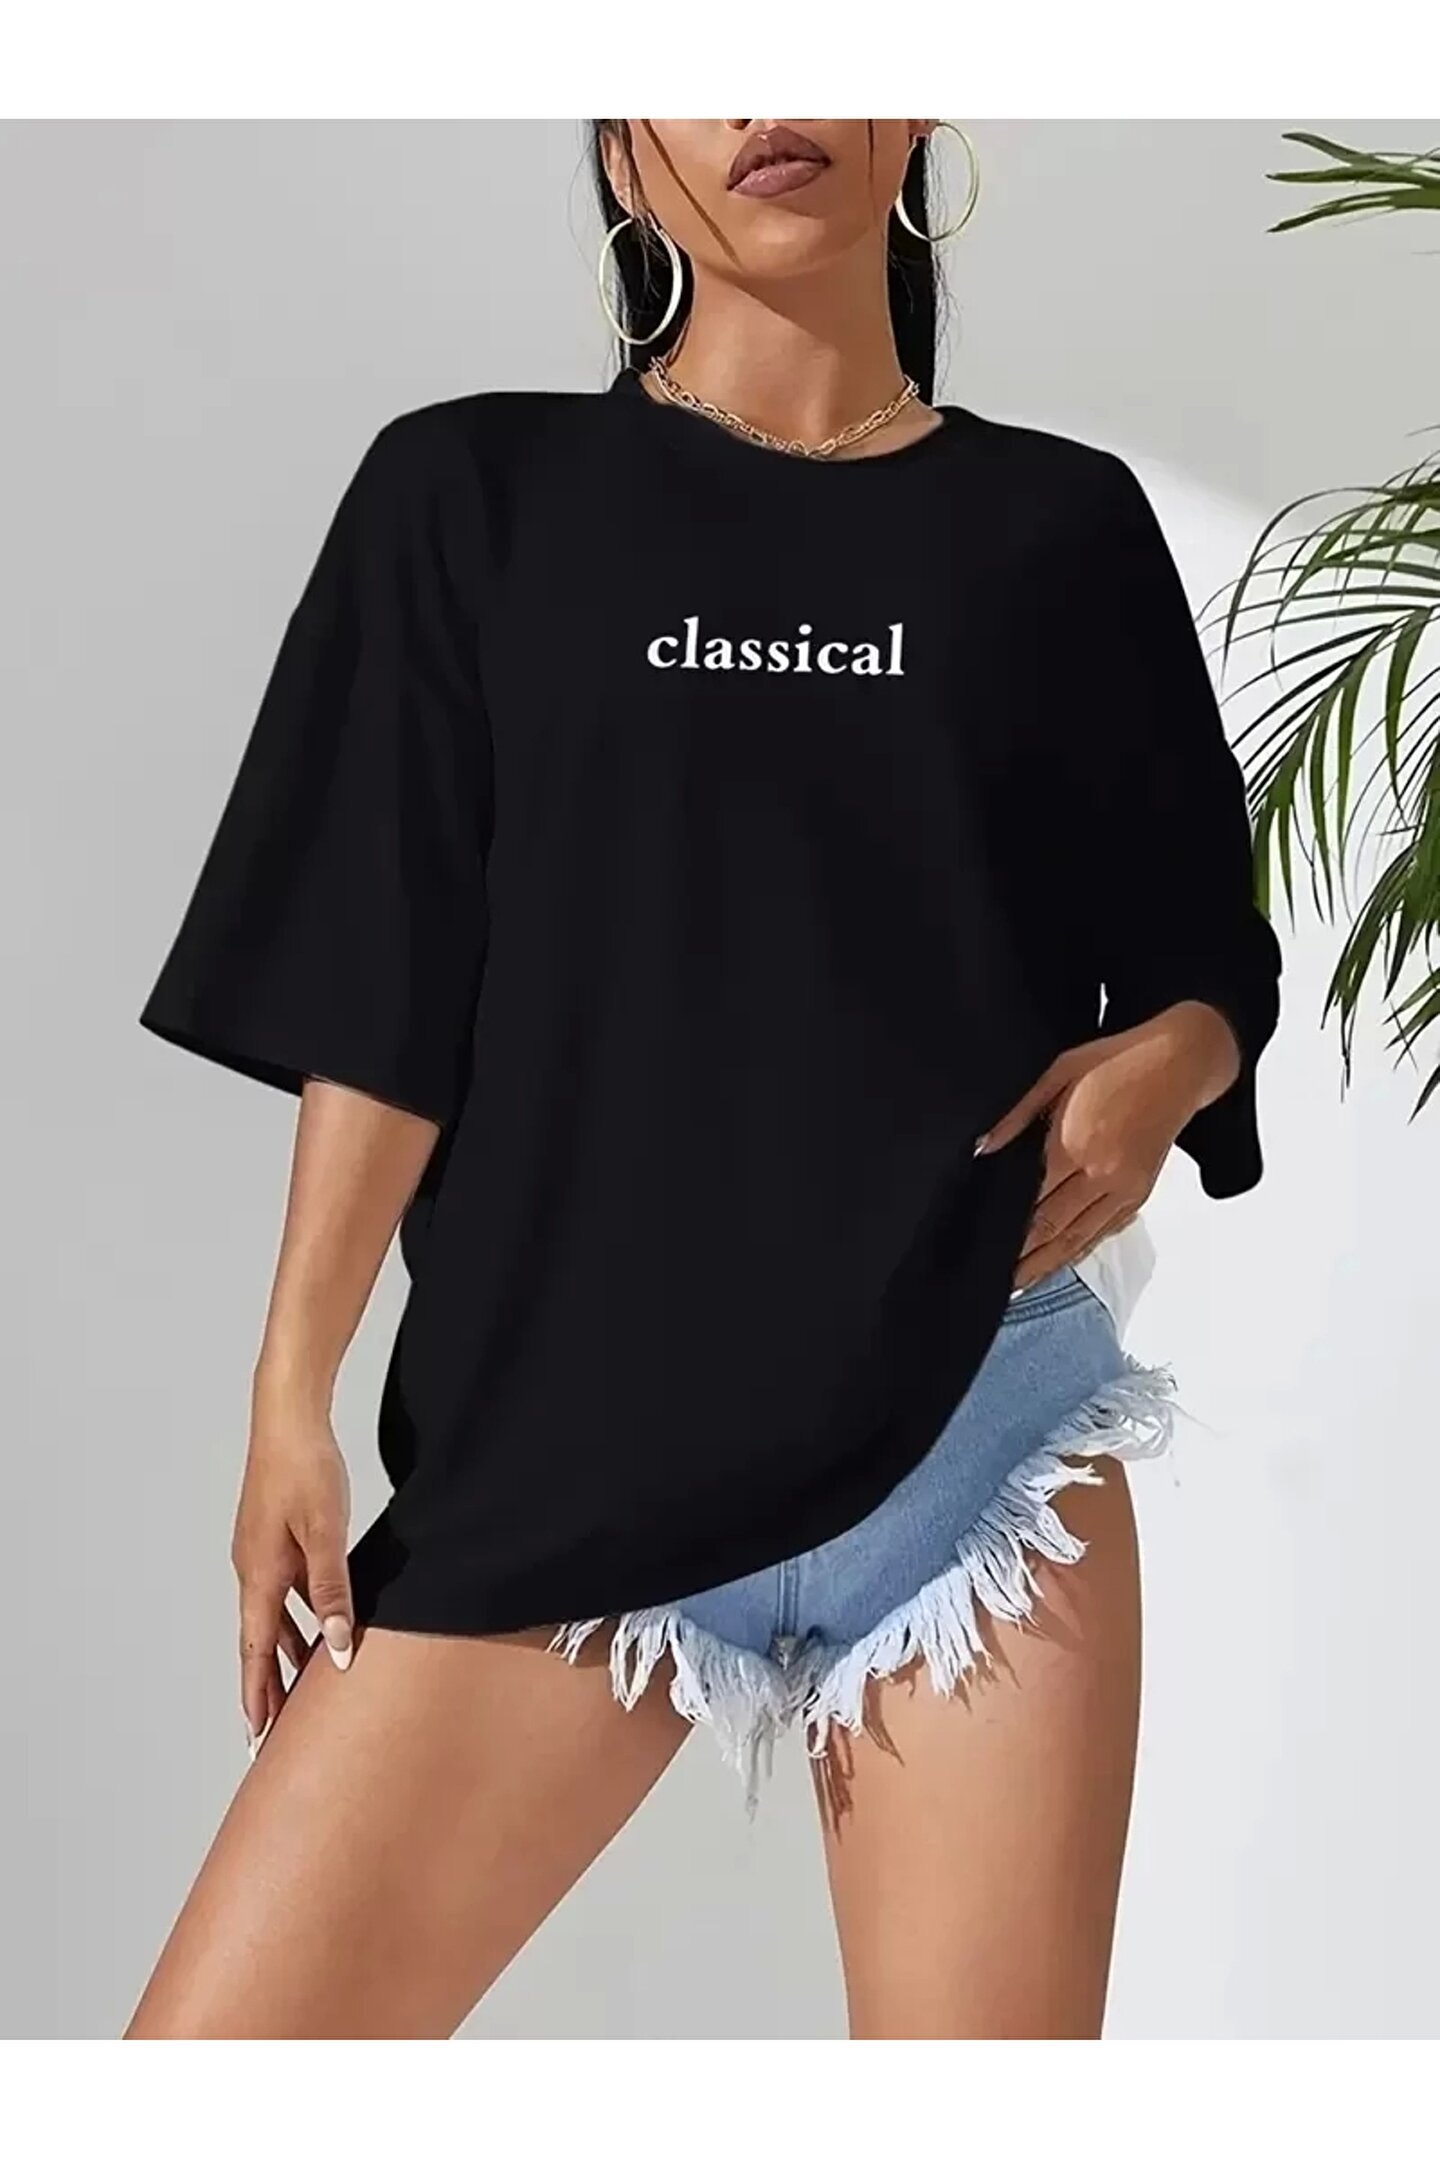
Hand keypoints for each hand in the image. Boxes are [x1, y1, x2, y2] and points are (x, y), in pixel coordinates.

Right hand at [231, 1380, 354, 1752]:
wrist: (288, 1417)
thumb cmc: (306, 1469)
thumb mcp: (326, 1534)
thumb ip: (333, 1592)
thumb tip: (339, 1648)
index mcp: (260, 1575)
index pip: (256, 1651)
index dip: (258, 1695)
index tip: (258, 1737)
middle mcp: (252, 1569)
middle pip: (258, 1642)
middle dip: (266, 1685)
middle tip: (272, 1730)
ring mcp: (260, 1552)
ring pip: (271, 1617)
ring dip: (282, 1653)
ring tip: (296, 1690)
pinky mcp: (273, 1536)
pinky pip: (282, 1592)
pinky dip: (294, 1618)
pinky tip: (314, 1625)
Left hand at [976, 1001, 1240, 1290]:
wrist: (1179, 1064)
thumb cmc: (1116, 1062)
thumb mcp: (1057, 1073)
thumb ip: (1017, 1115)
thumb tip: (983, 1148)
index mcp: (1076, 1145)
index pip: (1031, 1202)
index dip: (1006, 1229)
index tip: (982, 1245)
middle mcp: (1102, 1175)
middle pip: (1052, 1230)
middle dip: (1021, 1258)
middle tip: (991, 1280)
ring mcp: (1124, 1189)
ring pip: (1077, 1239)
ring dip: (1046, 1265)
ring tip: (1017, 1286)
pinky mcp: (1139, 1194)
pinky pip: (1103, 1231)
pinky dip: (1078, 1251)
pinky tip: (1057, 1262)